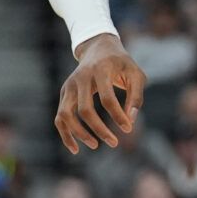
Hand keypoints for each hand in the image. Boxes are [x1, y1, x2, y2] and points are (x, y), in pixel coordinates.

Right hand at [54, 34, 145, 153]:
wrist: (99, 48)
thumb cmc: (121, 63)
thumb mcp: (136, 74)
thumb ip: (136, 96)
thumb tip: (131, 120)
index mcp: (100, 70)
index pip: (107, 99)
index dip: (118, 116)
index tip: (128, 129)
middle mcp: (80, 78)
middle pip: (85, 109)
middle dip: (100, 129)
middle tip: (114, 143)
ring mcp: (69, 86)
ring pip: (66, 115)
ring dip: (79, 134)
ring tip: (95, 145)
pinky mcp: (64, 94)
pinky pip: (60, 118)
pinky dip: (65, 134)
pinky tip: (76, 149)